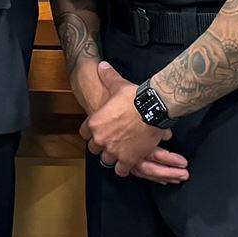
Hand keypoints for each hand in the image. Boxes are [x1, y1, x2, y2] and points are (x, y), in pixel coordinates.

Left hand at [79, 60, 188, 184]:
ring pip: (107, 160)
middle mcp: (101, 140)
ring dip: (112, 158)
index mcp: (94, 124)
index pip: (84, 134)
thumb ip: (107, 76)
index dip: (91, 132)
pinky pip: (121, 170)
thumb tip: (102, 66)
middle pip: (94, 149)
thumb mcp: (118, 84)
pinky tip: (127, 163)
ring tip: (118, 154)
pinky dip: (124, 168)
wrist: (153, 109)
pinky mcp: (128, 159)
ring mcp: (114, 151)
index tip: (98, 132)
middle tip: (110, 142)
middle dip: (101, 146)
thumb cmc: (134, 97)